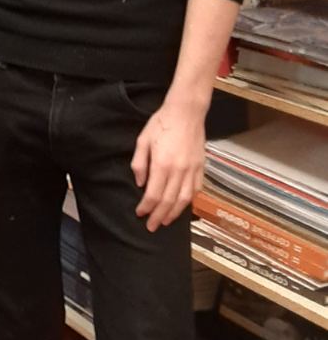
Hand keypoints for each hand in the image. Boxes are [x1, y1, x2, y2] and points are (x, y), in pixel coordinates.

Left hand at [132, 97, 204, 232]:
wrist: (186, 112)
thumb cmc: (161, 123)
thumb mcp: (143, 140)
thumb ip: (139, 163)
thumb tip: (140, 183)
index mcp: (162, 164)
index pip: (153, 194)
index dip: (146, 207)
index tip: (140, 213)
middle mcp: (178, 170)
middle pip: (168, 201)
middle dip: (159, 216)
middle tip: (151, 227)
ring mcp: (192, 169)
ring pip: (184, 199)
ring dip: (174, 213)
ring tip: (166, 221)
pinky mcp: (200, 166)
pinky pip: (196, 189)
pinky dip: (189, 201)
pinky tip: (182, 206)